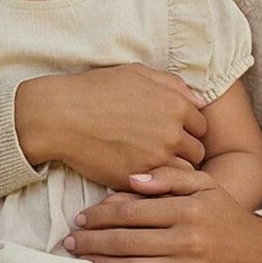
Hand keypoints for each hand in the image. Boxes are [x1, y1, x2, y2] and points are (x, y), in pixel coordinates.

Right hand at [15, 65, 207, 188]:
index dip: (187, 130)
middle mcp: (172, 133)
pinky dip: (154, 185)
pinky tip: (141, 176)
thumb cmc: (96, 90)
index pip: (200, 127)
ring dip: (172, 172)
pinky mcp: (138, 179)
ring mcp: (156, 159)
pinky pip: (159, 189)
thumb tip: (199, 102)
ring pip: (183, 174)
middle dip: (183, 152)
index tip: (172, 134)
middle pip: (197, 152)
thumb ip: (172, 85)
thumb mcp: (136, 73)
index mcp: (176, 105)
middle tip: (163, 152)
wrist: (61, 116)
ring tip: (154, 166)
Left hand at [66, 174, 261, 262]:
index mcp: (187, 210)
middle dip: (92, 241)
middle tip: (70, 240)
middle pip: (126, 242)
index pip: (132, 212)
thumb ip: (168, 177)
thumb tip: (129, 179)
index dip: (101, 215)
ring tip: (79, 260)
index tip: (81, 218)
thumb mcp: (205, 185)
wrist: (261, 255)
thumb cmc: (225, 215)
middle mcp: (186, 241)